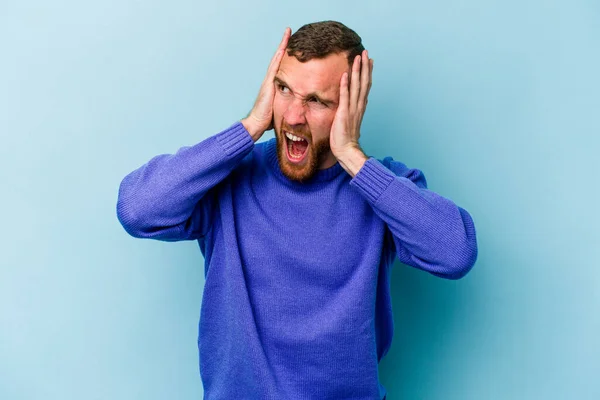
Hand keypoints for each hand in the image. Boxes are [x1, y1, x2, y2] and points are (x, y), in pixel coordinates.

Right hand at [242, 27, 290, 141]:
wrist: (256, 124)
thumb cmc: (267, 120)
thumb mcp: (281, 109)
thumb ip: (287, 105)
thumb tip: (299, 108)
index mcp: (274, 85)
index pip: (282, 67)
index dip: (287, 55)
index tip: (293, 45)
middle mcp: (270, 80)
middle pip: (279, 59)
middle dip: (284, 45)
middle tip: (290, 32)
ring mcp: (268, 80)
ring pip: (277, 59)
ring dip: (282, 46)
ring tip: (288, 33)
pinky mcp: (268, 83)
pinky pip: (276, 66)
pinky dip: (280, 56)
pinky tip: (284, 47)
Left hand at [330, 49, 372, 156]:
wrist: (346, 149)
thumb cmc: (345, 137)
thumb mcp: (348, 120)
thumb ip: (349, 110)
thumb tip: (347, 104)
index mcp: (360, 106)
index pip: (365, 86)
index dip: (367, 72)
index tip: (369, 60)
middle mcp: (359, 105)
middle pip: (364, 82)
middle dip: (365, 66)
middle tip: (365, 52)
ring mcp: (352, 109)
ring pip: (357, 86)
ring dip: (358, 71)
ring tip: (358, 57)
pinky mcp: (344, 113)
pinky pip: (345, 96)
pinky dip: (345, 85)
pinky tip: (345, 74)